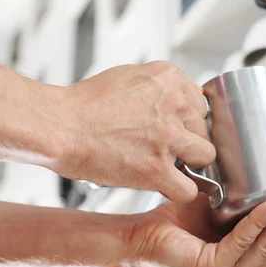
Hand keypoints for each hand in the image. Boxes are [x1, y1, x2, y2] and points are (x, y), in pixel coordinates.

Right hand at [58, 61, 214, 201]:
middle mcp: (174, 105)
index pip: (199, 102)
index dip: (186, 119)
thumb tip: (175, 99)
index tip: (176, 127)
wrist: (60, 126)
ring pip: (205, 156)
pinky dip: (179, 190)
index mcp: (168, 79)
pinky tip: (166, 185)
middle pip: (203, 128)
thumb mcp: (129, 76)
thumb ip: (159, 86)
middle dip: (187, 139)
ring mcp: (168, 137)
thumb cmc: (85, 105)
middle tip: (164, 146)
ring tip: (166, 164)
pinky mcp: (157, 168)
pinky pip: (189, 188)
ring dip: (189, 163)